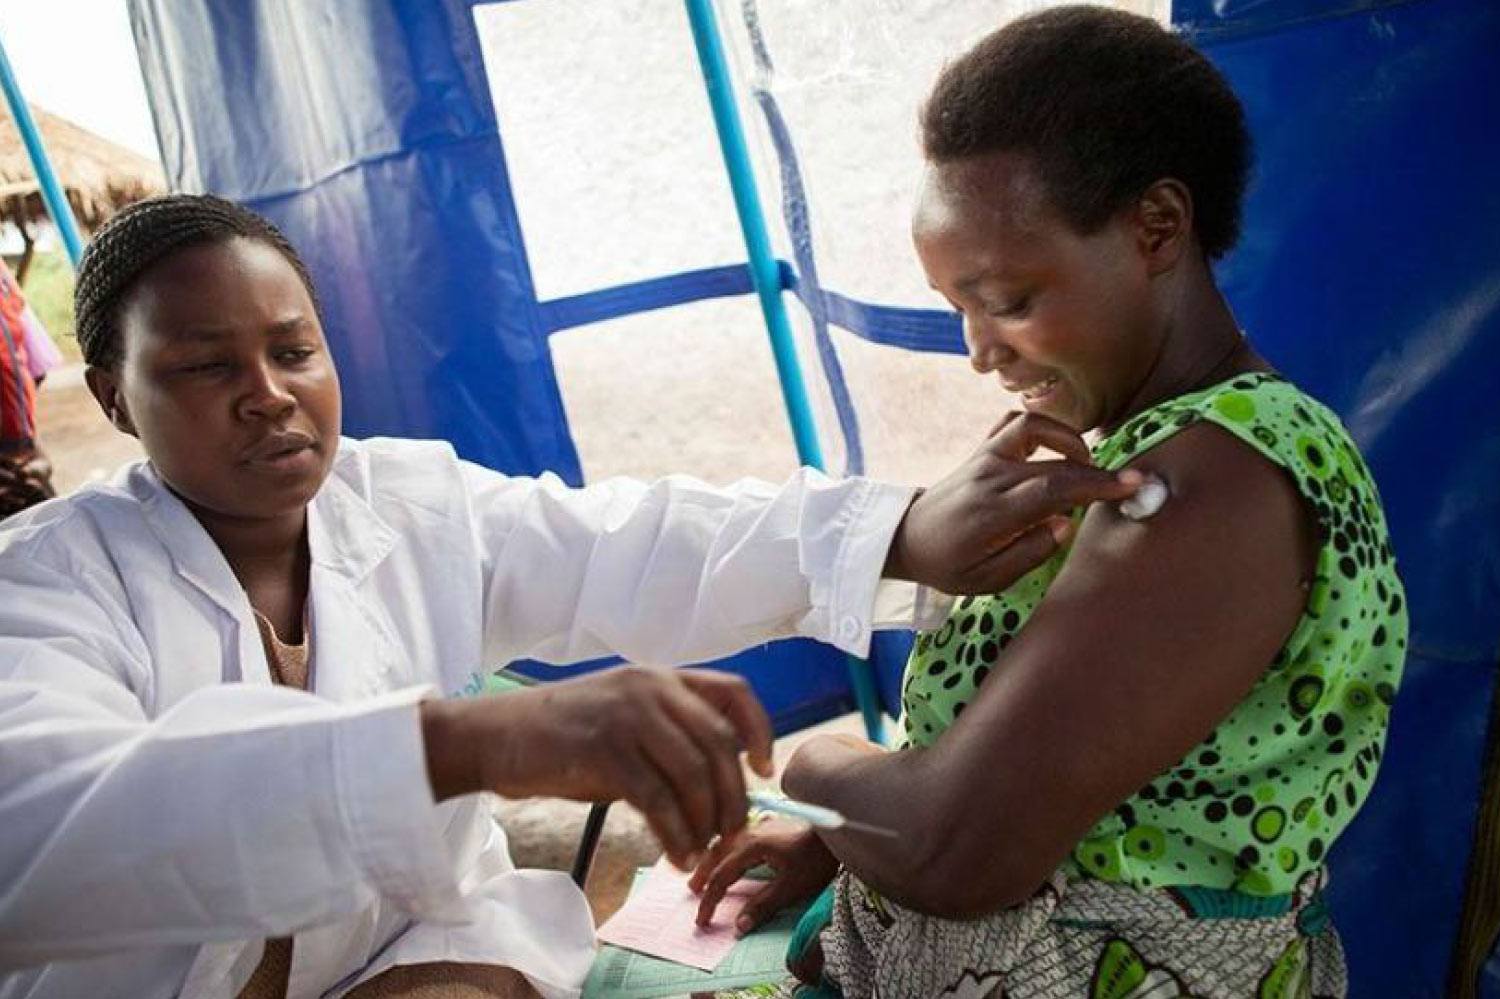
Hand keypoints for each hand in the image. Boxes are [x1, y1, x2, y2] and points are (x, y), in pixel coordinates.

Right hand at [421, 666, 773, 868]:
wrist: (494, 736)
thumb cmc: (561, 737)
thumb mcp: (624, 722)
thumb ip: (667, 741)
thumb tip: (716, 791)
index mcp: (661, 677)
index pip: (734, 692)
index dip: (761, 731)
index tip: (764, 771)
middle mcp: (650, 687)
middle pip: (721, 743)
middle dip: (734, 796)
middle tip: (733, 833)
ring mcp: (627, 716)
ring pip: (694, 774)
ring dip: (706, 823)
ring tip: (702, 853)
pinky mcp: (603, 750)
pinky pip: (658, 800)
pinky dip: (675, 835)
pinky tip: (677, 856)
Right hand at [689, 818, 838, 933]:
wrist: (836, 833)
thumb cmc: (816, 859)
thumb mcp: (792, 887)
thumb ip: (763, 906)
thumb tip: (738, 927)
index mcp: (751, 846)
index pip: (721, 876)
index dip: (710, 900)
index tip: (702, 920)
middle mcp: (749, 832)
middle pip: (715, 853)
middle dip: (702, 874)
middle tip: (693, 893)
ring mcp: (757, 825)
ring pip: (723, 842)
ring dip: (710, 859)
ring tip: (703, 874)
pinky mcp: (766, 825)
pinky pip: (735, 836)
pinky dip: (724, 849)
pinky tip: (727, 852)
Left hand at [885, 411, 1141, 593]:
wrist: (906, 538)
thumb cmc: (949, 565)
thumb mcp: (986, 581)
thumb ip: (1029, 554)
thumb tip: (1065, 524)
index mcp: (992, 513)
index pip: (1053, 489)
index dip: (1096, 484)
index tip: (1133, 485)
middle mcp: (990, 477)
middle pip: (1054, 463)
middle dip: (1098, 471)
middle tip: (1127, 483)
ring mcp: (984, 457)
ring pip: (1033, 426)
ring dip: (1069, 439)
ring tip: (1085, 466)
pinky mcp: (982, 449)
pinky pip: (1013, 422)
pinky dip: (1042, 426)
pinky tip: (1057, 448)